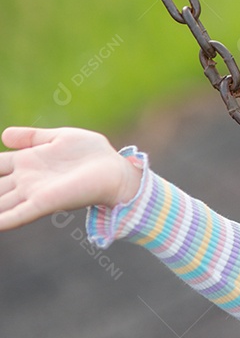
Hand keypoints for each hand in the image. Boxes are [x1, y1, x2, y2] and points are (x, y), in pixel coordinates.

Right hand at [0, 126, 142, 230]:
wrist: (115, 169)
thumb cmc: (91, 153)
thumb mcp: (59, 137)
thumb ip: (32, 137)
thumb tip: (4, 134)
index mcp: (26, 162)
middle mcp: (24, 180)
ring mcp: (31, 192)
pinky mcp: (43, 203)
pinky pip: (15, 215)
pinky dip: (1, 220)